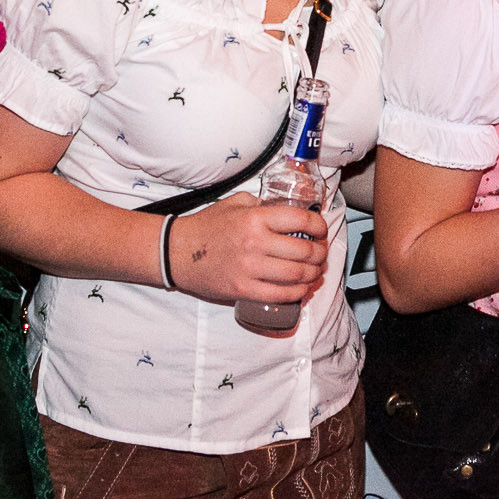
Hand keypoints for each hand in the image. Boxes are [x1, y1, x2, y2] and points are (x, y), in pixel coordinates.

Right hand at [167, 190, 327, 304]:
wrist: (176, 252)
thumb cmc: (206, 226)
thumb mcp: (235, 203)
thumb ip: (263, 204)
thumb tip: (290, 211)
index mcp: (255, 218)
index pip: (301, 220)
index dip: (319, 226)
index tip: (321, 230)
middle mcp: (255, 243)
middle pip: (304, 251)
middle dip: (320, 254)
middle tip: (321, 254)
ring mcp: (249, 269)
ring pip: (297, 275)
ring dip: (313, 275)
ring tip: (315, 272)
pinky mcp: (243, 290)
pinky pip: (280, 295)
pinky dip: (298, 294)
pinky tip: (302, 289)